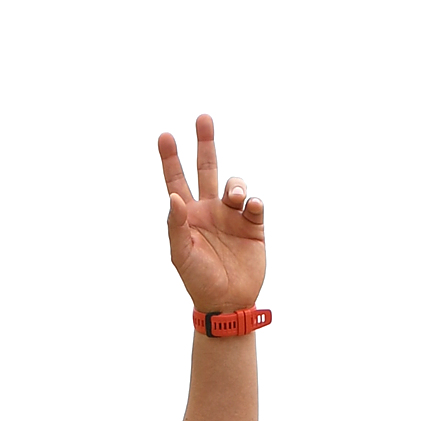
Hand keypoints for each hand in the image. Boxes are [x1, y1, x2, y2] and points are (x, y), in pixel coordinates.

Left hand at [159, 113, 264, 313]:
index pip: (177, 181)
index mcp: (188, 215)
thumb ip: (175, 226)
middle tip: (203, 118)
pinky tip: (249, 208)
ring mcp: (232, 215)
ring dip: (236, 184)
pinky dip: (253, 202)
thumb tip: (174, 197)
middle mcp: (209, 209)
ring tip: (235, 198)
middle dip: (205, 143)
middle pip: (207, 168)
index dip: (171, 159)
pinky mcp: (253, 224)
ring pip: (235, 184)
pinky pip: (255, 204)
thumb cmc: (198, 280)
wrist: (228, 302)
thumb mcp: (181, 254)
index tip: (165, 136)